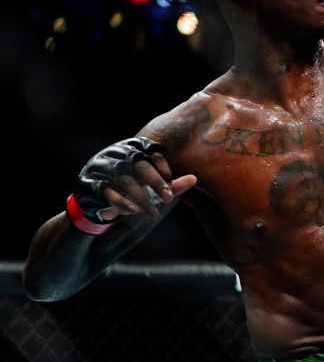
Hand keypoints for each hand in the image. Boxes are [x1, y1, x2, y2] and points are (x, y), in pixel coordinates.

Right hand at [71, 137, 196, 226]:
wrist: (94, 199)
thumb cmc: (130, 188)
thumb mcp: (150, 186)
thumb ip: (171, 183)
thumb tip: (194, 179)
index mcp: (132, 148)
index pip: (151, 151)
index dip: (163, 168)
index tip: (171, 185)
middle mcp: (116, 154)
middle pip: (140, 165)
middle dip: (156, 183)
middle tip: (169, 199)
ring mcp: (102, 168)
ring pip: (126, 181)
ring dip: (142, 199)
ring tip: (154, 213)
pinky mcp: (90, 184)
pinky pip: (108, 192)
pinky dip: (122, 203)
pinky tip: (134, 211)